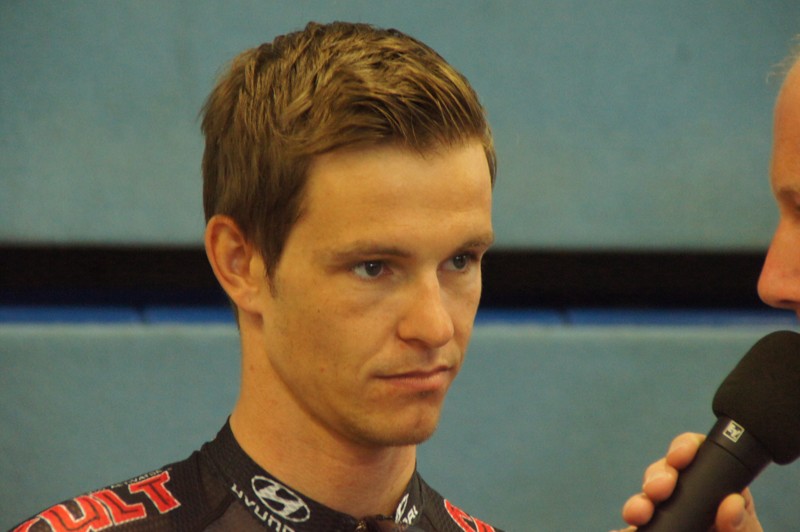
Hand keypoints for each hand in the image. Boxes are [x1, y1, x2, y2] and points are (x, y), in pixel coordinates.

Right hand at [612, 433, 762, 531]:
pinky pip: (630, 530)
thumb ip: (740, 525)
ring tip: (637, 513)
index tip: (680, 457)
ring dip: (637, 503)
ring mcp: (666, 518)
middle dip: (656, 476)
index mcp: (715, 492)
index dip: (683, 449)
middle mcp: (686, 499)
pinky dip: (622, 530)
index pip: (695, 456)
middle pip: (663, 474)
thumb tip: (732, 502)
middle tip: (658, 490)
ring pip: (644, 501)